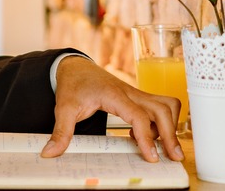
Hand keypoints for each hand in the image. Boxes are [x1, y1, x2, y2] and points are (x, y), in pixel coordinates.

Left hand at [41, 56, 183, 162]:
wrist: (75, 67)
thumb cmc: (73, 85)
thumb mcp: (63, 108)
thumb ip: (60, 131)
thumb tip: (50, 152)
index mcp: (114, 95)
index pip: (139, 116)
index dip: (147, 138)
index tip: (151, 156)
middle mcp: (130, 92)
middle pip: (162, 109)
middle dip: (171, 134)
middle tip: (174, 157)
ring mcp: (136, 94)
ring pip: (166, 104)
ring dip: (171, 125)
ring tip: (165, 146)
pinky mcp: (138, 97)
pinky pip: (159, 107)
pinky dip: (163, 121)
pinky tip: (149, 135)